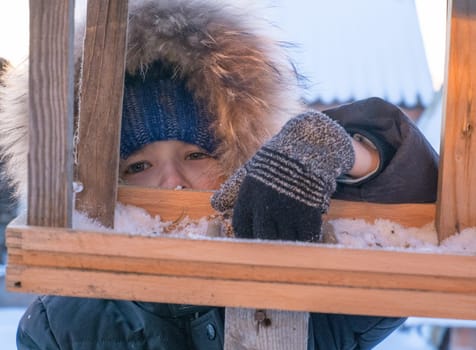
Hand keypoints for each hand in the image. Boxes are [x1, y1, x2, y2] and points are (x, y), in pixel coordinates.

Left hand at [211, 110, 354, 241]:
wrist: (309, 145)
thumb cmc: (278, 158)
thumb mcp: (252, 170)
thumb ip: (233, 189)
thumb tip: (215, 204)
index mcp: (248, 195)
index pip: (241, 226)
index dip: (247, 234)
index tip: (254, 236)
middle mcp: (264, 205)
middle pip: (262, 236)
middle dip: (269, 238)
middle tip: (276, 236)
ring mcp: (286, 209)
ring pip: (284, 239)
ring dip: (289, 239)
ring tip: (293, 233)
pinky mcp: (308, 212)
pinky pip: (306, 236)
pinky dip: (307, 237)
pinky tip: (308, 232)